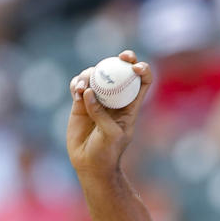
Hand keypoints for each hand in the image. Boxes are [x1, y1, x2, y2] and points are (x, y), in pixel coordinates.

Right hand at [67, 50, 153, 178]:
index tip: (136, 67)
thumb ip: (101, 114)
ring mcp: (97, 99)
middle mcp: (115, 98)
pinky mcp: (80, 103)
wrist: (89, 163)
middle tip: (120, 57)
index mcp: (130, 105)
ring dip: (91, 74)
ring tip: (82, 87)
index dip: (143, 70)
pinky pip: (79, 85)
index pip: (142, 82)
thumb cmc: (107, 152)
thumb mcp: (111, 134)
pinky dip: (77, 83)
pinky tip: (76, 90)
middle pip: (121, 71)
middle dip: (122, 59)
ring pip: (97, 75)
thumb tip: (89, 92)